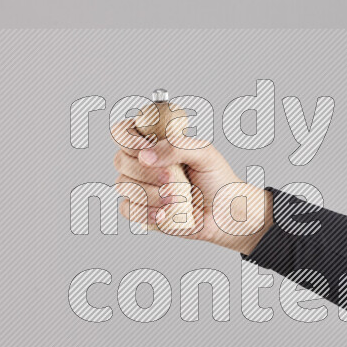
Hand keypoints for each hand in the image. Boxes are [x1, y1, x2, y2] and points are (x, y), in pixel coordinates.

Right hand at [112, 119, 272, 254]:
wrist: (225, 212)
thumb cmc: (217, 178)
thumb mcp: (204, 153)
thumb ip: (176, 146)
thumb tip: (145, 155)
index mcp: (154, 142)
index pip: (123, 132)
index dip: (128, 139)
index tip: (146, 148)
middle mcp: (142, 163)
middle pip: (120, 160)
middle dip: (147, 172)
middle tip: (173, 177)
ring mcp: (139, 187)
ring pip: (124, 186)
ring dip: (152, 194)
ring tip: (179, 198)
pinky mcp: (141, 210)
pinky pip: (127, 209)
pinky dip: (145, 212)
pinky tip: (164, 214)